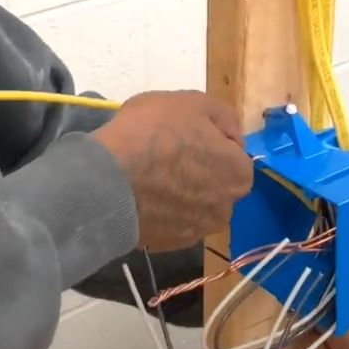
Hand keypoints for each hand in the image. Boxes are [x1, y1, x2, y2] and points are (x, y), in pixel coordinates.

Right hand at [93, 90, 252, 250]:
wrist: (109, 179)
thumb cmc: (152, 133)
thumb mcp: (190, 102)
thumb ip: (221, 116)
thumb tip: (231, 134)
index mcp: (239, 173)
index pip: (231, 151)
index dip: (206, 137)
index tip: (183, 132)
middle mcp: (226, 207)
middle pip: (213, 181)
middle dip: (196, 169)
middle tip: (165, 153)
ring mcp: (196, 231)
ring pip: (191, 204)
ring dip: (178, 192)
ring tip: (149, 177)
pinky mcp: (167, 245)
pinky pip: (168, 221)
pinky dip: (160, 210)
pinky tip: (140, 195)